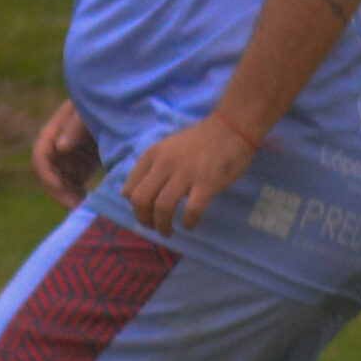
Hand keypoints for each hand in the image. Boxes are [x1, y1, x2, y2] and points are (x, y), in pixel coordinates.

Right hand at [31, 100, 100, 209]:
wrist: (122, 106)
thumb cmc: (103, 104)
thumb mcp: (88, 114)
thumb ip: (75, 128)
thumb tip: (60, 147)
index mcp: (53, 132)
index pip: (40, 158)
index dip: (47, 177)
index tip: (62, 191)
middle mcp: (56, 147)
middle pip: (49, 176)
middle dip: (60, 193)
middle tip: (78, 208)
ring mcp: (68, 158)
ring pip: (60, 184)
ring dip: (69, 198)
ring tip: (86, 209)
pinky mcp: (81, 166)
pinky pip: (73, 185)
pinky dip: (79, 196)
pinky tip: (91, 204)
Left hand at [123, 115, 258, 236]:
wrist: (231, 127)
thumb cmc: (199, 141)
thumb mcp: (166, 148)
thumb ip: (151, 167)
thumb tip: (131, 194)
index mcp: (152, 156)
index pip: (130, 188)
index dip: (133, 207)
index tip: (144, 213)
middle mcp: (164, 164)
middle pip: (141, 200)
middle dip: (144, 220)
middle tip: (153, 227)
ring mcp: (186, 174)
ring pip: (162, 208)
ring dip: (163, 226)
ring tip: (168, 232)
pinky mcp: (207, 183)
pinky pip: (191, 210)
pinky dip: (188, 222)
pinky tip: (189, 225)